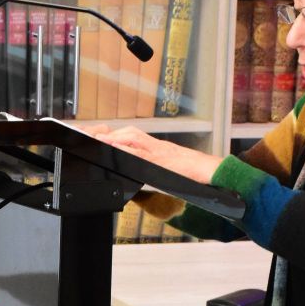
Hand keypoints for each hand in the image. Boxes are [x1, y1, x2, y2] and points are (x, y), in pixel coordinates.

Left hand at [89, 125, 222, 183]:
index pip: (134, 136)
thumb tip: (144, 171)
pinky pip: (140, 152)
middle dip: (112, 135)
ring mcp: (158, 150)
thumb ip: (158, 166)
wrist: (209, 169)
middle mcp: (157, 145)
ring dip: (115, 139)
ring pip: (132, 138)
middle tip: (95, 136)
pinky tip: (115, 150)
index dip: (117, 136)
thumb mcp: (171, 167)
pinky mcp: (161, 159)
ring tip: (100, 140)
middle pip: (130, 134)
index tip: (103, 137)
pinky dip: (126, 149)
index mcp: (158, 147)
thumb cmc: (194, 171)